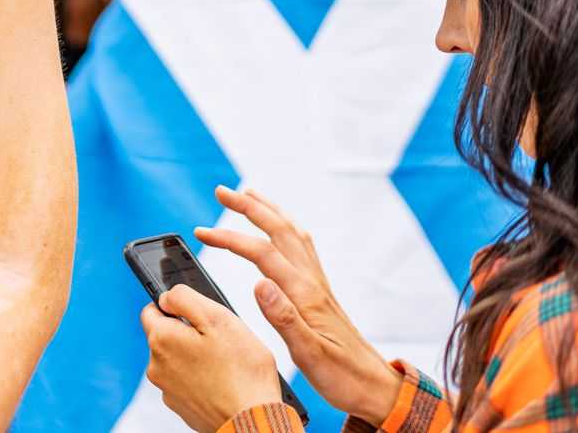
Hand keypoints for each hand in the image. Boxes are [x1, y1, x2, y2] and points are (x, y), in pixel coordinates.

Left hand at [141, 285, 285, 432]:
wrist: (253, 422)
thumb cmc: (242, 372)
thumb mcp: (218, 318)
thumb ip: (185, 298)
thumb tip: (165, 296)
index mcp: (161, 340)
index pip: (152, 309)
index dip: (174, 306)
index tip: (195, 313)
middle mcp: (157, 366)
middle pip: (166, 335)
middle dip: (188, 332)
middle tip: (218, 339)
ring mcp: (168, 390)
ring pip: (177, 359)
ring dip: (195, 356)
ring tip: (223, 363)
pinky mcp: (181, 406)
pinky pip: (186, 382)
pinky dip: (200, 378)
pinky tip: (221, 381)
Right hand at [196, 185, 400, 423]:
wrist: (376, 388)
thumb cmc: (343, 376)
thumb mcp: (310, 355)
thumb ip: (283, 318)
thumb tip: (258, 282)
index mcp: (304, 295)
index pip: (262, 254)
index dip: (230, 239)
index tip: (202, 232)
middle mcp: (312, 282)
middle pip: (280, 230)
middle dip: (249, 206)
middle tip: (221, 190)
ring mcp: (318, 284)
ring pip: (293, 233)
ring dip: (269, 210)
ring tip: (248, 195)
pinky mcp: (321, 292)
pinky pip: (302, 247)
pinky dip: (285, 228)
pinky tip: (280, 230)